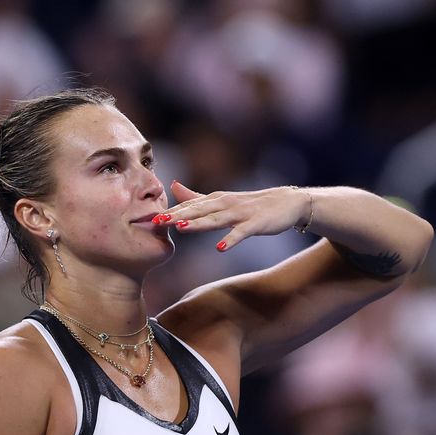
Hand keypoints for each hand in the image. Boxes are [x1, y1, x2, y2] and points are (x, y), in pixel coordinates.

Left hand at [154, 181, 308, 250]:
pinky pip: (241, 233)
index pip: (188, 207)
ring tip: (180, 230)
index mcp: (215, 200)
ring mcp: (241, 213)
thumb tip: (173, 186)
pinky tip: (219, 248)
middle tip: (155, 222)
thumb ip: (196, 196)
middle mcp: (225, 203)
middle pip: (197, 211)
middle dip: (176, 216)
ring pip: (215, 219)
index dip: (168, 213)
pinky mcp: (256, 223)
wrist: (289, 203)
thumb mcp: (222, 199)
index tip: (147, 218)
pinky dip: (230, 239)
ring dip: (198, 224)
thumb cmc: (253, 204)